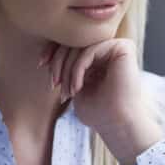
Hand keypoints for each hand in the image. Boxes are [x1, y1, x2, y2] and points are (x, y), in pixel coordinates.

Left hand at [40, 39, 162, 164]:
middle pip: (74, 40)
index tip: (41, 64)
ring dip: (67, 70)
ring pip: (80, 45)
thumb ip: (65, 68)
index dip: (53, 50)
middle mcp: (110, 47)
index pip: (72, 42)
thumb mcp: (74, 85)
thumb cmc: (98, 112)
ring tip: (67, 92)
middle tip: (54, 84)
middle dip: (58, 62)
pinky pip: (89, 50)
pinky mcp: (123, 47)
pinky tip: (77, 88)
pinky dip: (78, 69)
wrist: (118, 124)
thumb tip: (46, 55)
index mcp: (101, 54)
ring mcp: (117, 46)